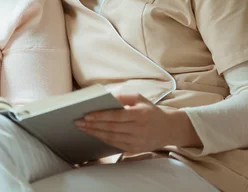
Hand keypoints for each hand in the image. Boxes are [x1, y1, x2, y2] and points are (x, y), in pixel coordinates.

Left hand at [75, 93, 201, 152]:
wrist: (169, 129)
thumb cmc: (151, 111)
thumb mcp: (140, 99)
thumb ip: (123, 97)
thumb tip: (106, 97)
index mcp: (140, 115)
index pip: (116, 116)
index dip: (100, 116)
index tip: (86, 115)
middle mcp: (139, 129)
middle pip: (111, 128)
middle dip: (92, 125)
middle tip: (78, 122)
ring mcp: (137, 141)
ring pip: (112, 138)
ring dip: (95, 133)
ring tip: (82, 128)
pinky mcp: (135, 149)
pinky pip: (116, 144)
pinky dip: (103, 139)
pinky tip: (94, 134)